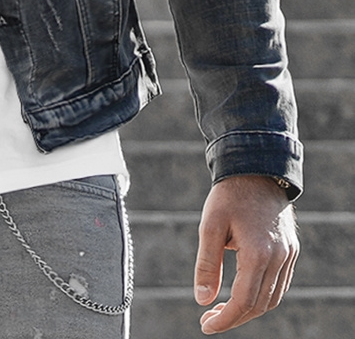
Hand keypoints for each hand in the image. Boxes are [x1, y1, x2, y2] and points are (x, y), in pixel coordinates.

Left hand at [194, 175, 298, 332]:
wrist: (256, 169)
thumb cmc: (229, 196)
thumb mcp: (210, 226)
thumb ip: (207, 264)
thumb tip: (202, 300)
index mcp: (258, 254)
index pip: (243, 301)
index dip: (224, 319)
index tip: (205, 325)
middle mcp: (278, 259)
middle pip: (259, 305)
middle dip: (234, 317)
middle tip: (210, 319)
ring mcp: (288, 255)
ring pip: (272, 298)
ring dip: (249, 310)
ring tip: (223, 309)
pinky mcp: (291, 251)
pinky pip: (280, 285)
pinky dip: (263, 296)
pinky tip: (243, 293)